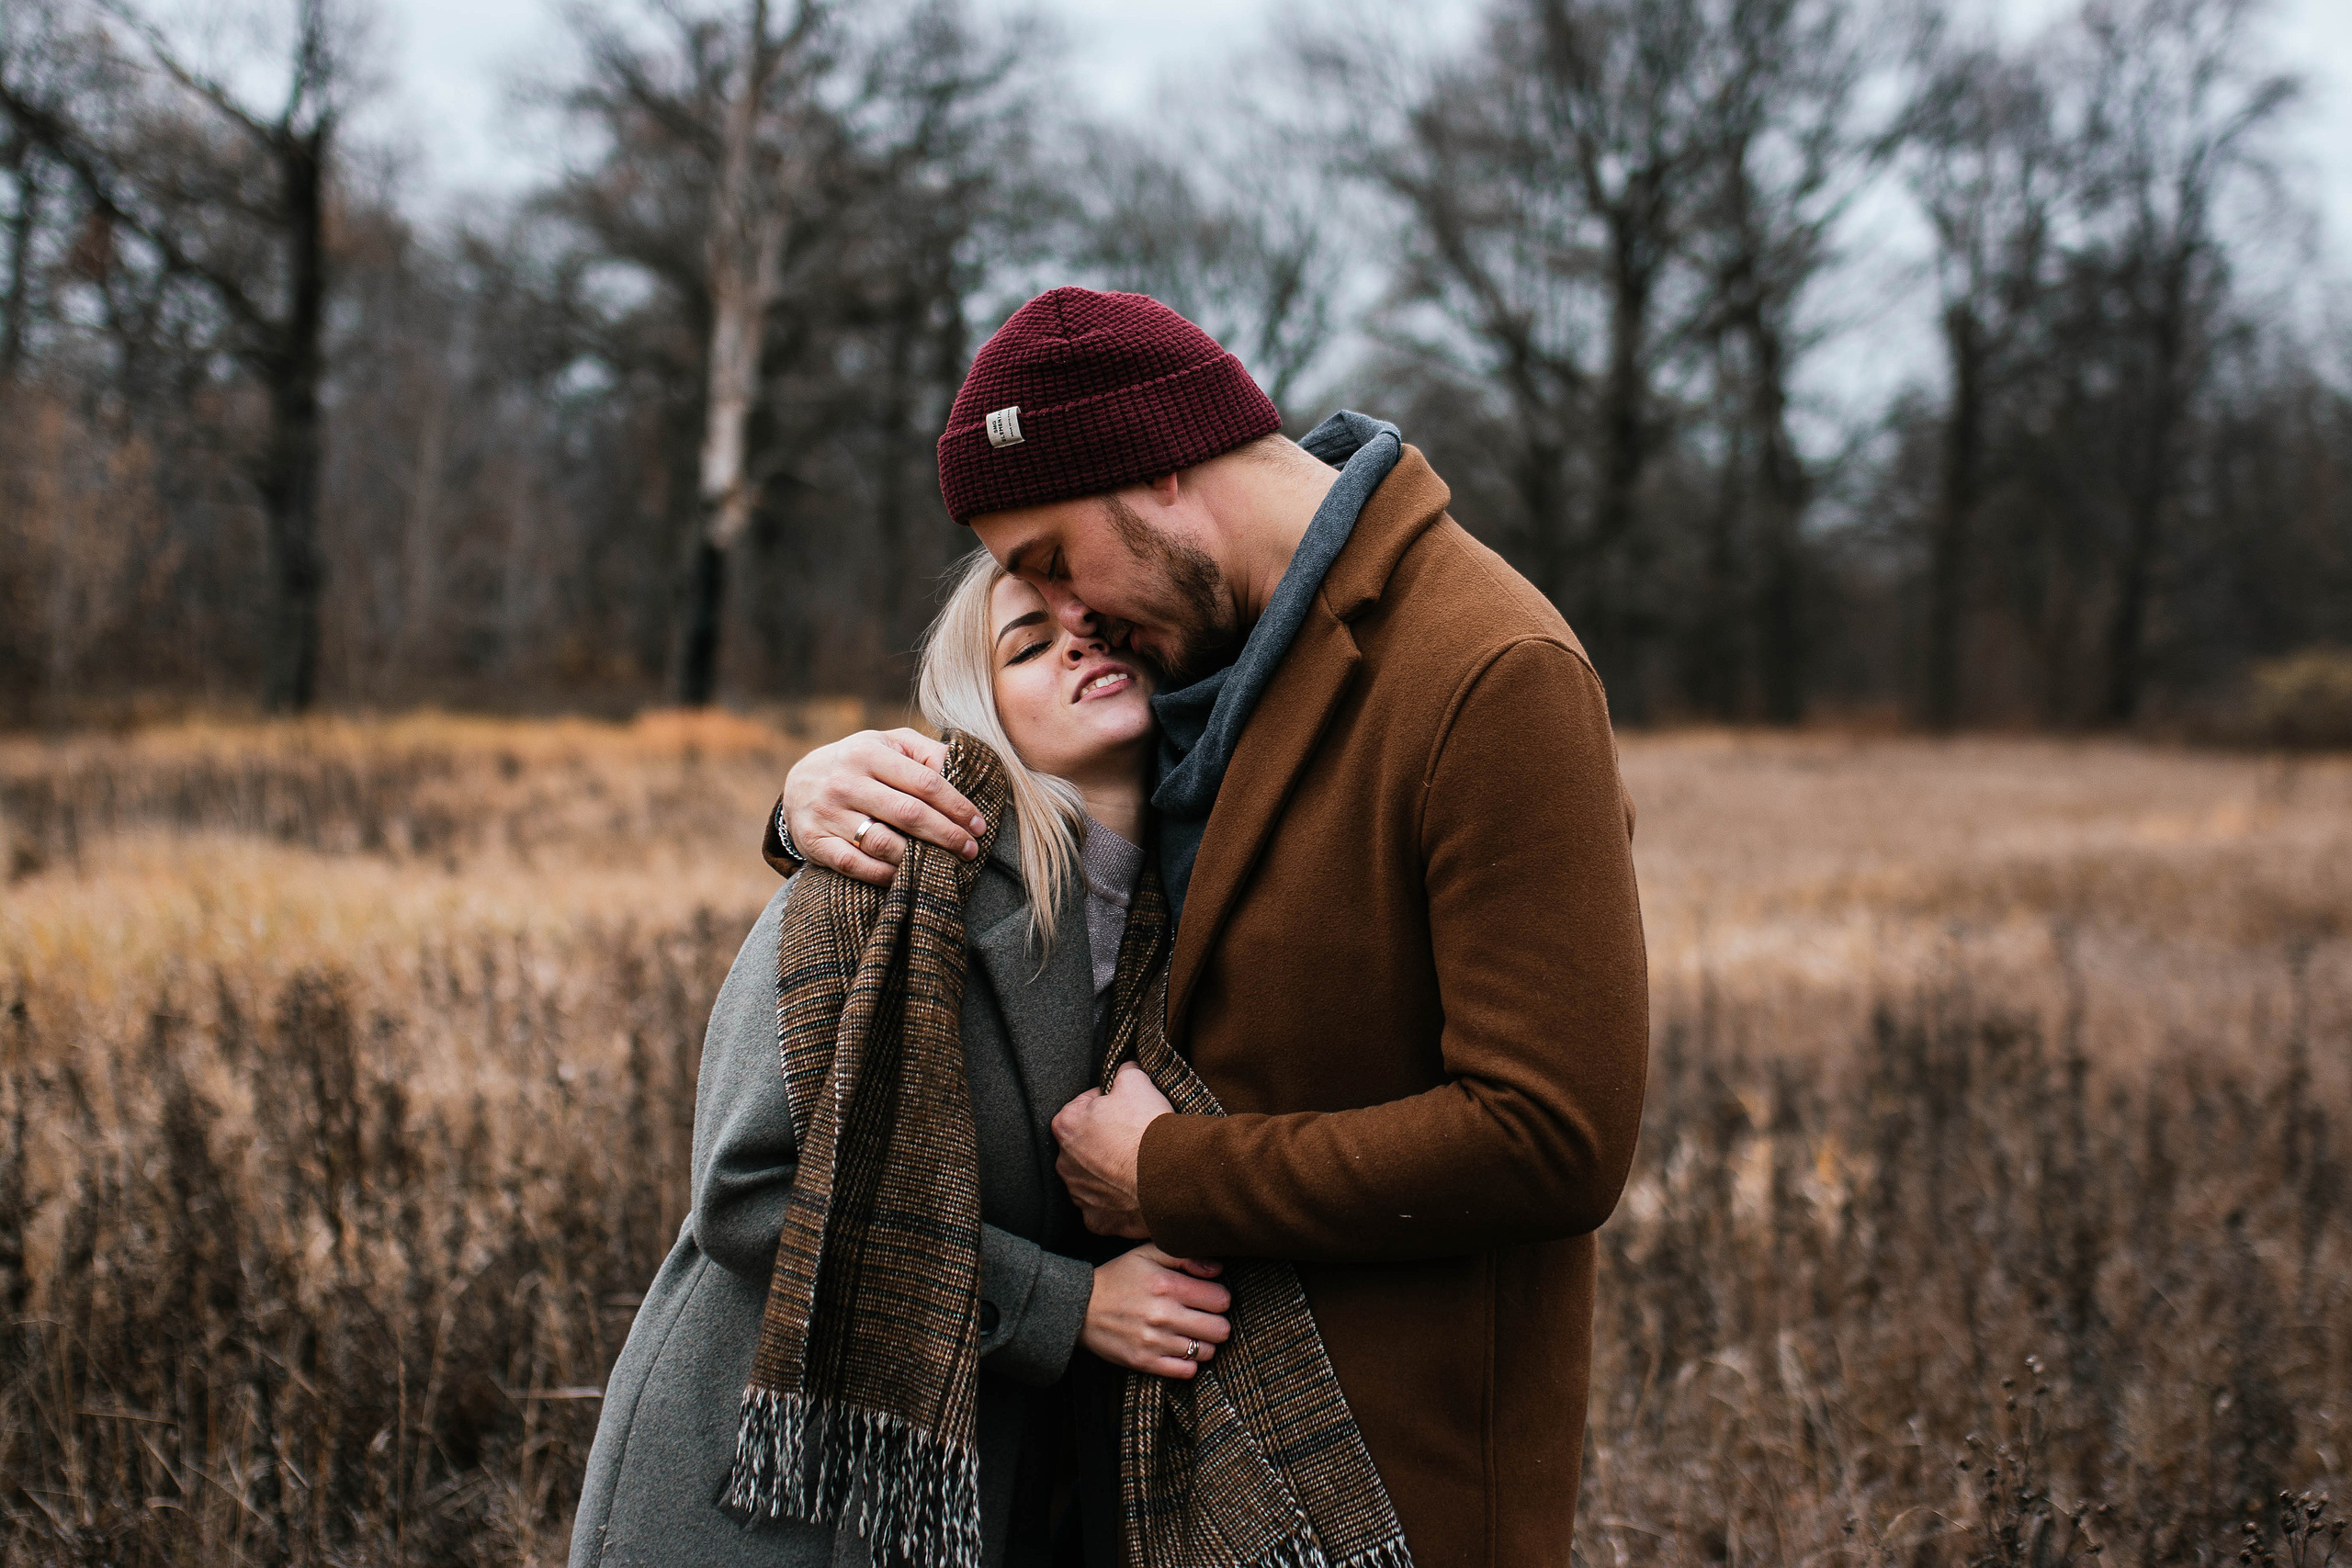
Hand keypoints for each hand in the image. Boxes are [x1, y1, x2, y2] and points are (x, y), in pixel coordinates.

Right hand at [783, 728, 986, 884]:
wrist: (798, 782)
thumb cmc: (859, 762)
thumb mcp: (887, 743)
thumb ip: (925, 751)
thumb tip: (963, 767)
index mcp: (869, 752)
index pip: (925, 782)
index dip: (957, 806)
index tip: (978, 825)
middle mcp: (846, 781)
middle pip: (909, 814)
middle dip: (947, 835)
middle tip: (970, 850)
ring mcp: (828, 813)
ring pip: (884, 843)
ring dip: (919, 858)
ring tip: (943, 864)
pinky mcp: (815, 842)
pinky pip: (856, 865)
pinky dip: (885, 874)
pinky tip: (906, 876)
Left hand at [1052, 1063, 1172, 1238]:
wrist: (1169, 1176)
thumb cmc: (1147, 1128)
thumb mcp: (1136, 1081)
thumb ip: (1123, 1071)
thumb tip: (1125, 1068)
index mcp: (1067, 1125)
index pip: (1084, 1106)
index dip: (1108, 1104)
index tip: (1126, 1109)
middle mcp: (1064, 1163)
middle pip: (1085, 1145)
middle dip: (1105, 1141)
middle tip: (1134, 1137)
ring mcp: (1079, 1195)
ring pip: (1093, 1179)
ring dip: (1110, 1173)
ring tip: (1138, 1165)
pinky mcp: (1096, 1220)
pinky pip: (1104, 1209)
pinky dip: (1118, 1202)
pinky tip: (1136, 1192)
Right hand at [1082, 1244, 1230, 1377]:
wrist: (1079, 1308)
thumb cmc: (1118, 1278)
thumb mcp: (1146, 1254)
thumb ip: (1184, 1256)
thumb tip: (1218, 1269)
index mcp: (1167, 1285)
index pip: (1221, 1299)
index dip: (1219, 1297)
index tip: (1209, 1297)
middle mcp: (1163, 1315)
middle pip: (1221, 1329)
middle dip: (1217, 1322)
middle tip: (1204, 1317)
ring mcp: (1155, 1342)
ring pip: (1207, 1352)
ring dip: (1203, 1343)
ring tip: (1190, 1333)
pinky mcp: (1145, 1363)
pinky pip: (1187, 1372)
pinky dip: (1188, 1362)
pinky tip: (1178, 1348)